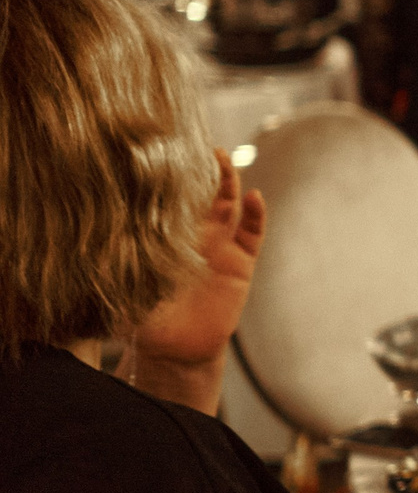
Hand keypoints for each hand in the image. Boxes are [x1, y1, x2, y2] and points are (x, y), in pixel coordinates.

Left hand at [123, 156, 263, 406]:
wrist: (175, 350)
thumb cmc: (143, 320)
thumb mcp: (122, 288)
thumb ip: (114, 267)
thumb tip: (85, 244)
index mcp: (166, 239)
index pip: (169, 200)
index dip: (168, 177)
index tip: (158, 151)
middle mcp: (195, 237)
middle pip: (201, 193)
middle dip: (200, 169)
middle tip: (195, 142)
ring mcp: (221, 247)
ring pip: (228, 206)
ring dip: (228, 181)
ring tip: (224, 158)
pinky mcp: (241, 264)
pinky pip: (253, 235)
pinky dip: (256, 215)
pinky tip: (256, 197)